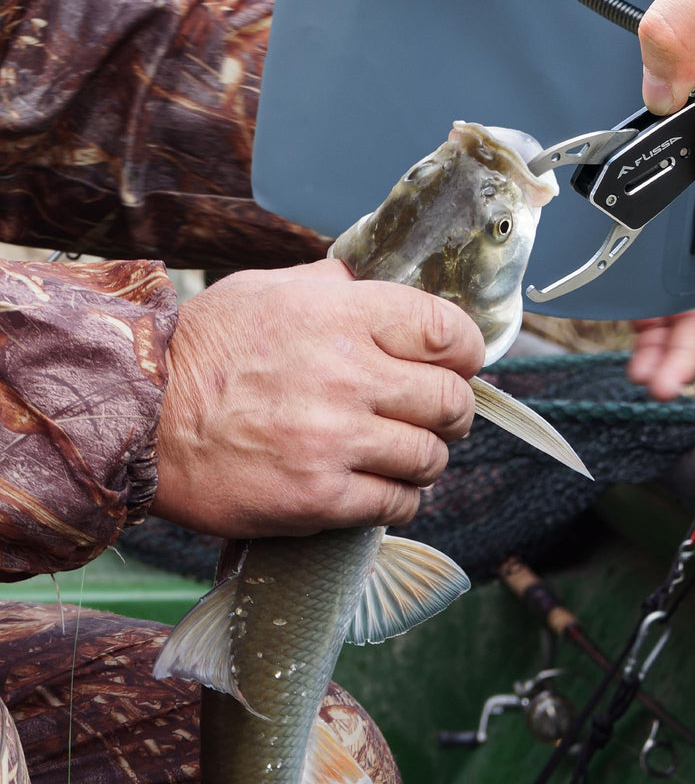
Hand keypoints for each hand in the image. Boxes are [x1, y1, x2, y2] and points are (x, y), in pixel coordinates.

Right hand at [151, 259, 484, 536]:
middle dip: (452, 412)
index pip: (449, 331)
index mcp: (343, 316)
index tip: (458, 364)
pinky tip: (377, 490)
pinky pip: (396, 504)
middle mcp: (349, 375)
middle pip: (452, 401)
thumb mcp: (263, 291)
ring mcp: (335, 439)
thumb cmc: (201, 351)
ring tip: (399, 456)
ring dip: (424, 460)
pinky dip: (398, 500)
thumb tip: (361, 279)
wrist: (140, 418)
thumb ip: (325, 285)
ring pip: (430, 458)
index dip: (466, 352)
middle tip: (432, 417)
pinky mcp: (318, 496)